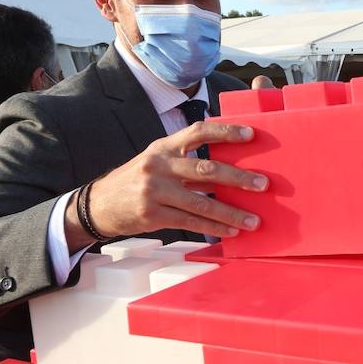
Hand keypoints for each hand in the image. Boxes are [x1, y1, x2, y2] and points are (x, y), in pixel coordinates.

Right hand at [64, 121, 267, 246]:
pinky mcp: (153, 215)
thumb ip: (184, 159)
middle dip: (238, 177)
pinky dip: (213, 227)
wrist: (98, 205)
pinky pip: (191, 222)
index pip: (197, 132)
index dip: (225, 131)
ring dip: (231, 212)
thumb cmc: (137, 181)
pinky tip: (231, 231)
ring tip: (254, 220)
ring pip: (202, 201)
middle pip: (206, 169)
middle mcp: (159, 166)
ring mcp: (155, 191)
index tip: (252, 134)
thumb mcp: (155, 160)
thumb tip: (227, 166)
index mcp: (163, 147)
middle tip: (264, 184)